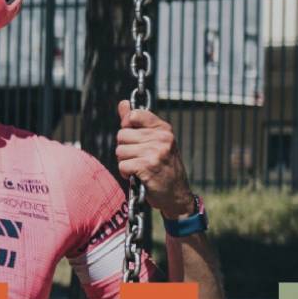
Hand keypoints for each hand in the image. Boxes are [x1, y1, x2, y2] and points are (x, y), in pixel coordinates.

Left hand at [115, 100, 191, 214]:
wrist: (176, 194)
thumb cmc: (163, 167)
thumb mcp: (155, 141)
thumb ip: (136, 123)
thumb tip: (122, 104)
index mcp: (163, 129)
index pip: (134, 115)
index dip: (127, 127)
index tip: (134, 139)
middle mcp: (161, 138)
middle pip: (122, 135)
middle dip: (125, 149)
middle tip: (139, 158)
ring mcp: (155, 152)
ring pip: (120, 150)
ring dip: (125, 162)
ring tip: (139, 167)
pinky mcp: (147, 166)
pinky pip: (122, 165)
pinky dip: (125, 173)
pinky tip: (137, 175)